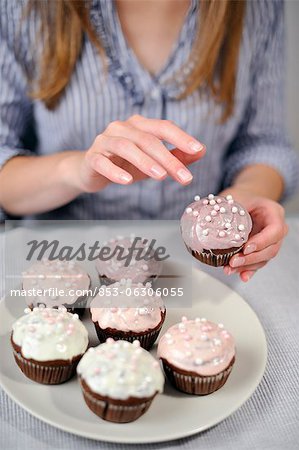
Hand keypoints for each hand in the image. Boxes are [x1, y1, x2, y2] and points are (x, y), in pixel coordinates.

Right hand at [78, 115, 205, 192]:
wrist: (90, 170)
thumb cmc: (124, 164)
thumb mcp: (153, 161)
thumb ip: (176, 156)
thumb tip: (202, 151)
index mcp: (139, 125)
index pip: (163, 127)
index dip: (181, 137)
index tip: (198, 149)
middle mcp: (121, 128)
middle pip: (147, 139)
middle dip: (168, 158)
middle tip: (185, 177)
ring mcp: (104, 141)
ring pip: (125, 147)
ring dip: (144, 161)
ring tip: (161, 176)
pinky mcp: (92, 158)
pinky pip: (102, 162)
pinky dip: (115, 171)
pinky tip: (127, 181)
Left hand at [220, 188, 287, 281]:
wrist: (246, 200)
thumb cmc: (243, 197)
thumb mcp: (237, 197)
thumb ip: (229, 209)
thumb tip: (209, 219)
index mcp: (274, 213)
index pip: (275, 230)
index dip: (261, 242)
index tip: (246, 248)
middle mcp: (276, 229)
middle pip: (271, 249)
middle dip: (251, 258)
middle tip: (234, 261)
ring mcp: (270, 241)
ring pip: (264, 259)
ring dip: (247, 266)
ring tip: (230, 269)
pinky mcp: (261, 250)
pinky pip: (257, 263)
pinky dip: (248, 270)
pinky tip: (242, 276)